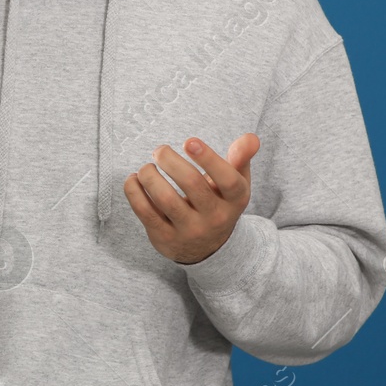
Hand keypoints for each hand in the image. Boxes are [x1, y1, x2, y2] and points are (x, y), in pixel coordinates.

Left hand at [124, 133, 259, 264]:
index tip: (189, 141)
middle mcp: (215, 217)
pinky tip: (134, 179)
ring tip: (146, 168)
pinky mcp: (165, 238)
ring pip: (165, 198)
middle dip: (170, 160)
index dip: (209, 158)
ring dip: (149, 175)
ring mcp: (189, 230)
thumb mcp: (235, 183)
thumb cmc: (219, 201)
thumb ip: (241, 158)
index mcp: (235, 200)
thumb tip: (251, 137)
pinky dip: (133, 190)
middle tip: (159, 150)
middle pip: (192, 183)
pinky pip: (145, 211)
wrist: (207, 248)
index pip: (227, 180)